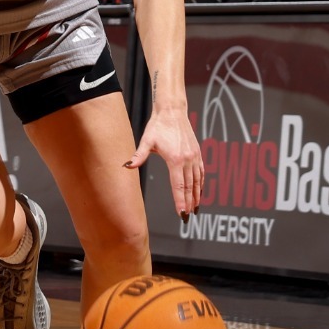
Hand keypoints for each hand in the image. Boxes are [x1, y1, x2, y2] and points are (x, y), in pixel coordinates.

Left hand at [127, 104, 202, 218]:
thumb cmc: (158, 126)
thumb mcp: (146, 141)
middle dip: (189, 203)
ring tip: (196, 208)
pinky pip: (201, 172)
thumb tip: (127, 166)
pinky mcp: (197, 153)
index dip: (180, 201)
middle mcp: (188, 159)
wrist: (172, 111)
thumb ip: (139, 156)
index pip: (178, 186)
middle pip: (190, 186)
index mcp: (176, 159)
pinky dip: (201, 183)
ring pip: (198, 181)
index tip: (182, 213)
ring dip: (197, 195)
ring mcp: (194, 156)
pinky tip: (200, 191)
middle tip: (188, 216)